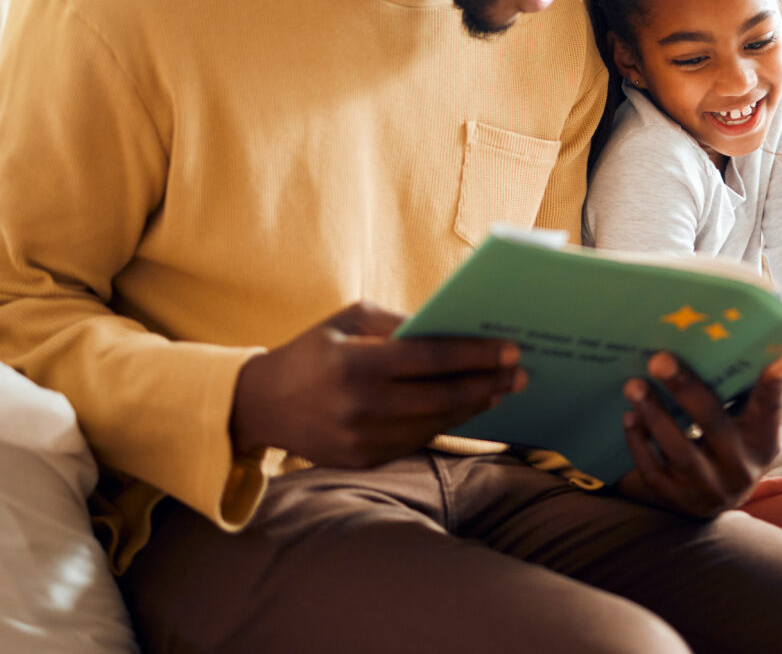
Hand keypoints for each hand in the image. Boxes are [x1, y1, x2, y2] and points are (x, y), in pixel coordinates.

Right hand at [228, 300, 525, 467]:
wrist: (261, 405)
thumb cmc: (313, 351)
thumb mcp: (347, 320)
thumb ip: (398, 324)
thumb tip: (453, 330)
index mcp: (355, 364)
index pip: (430, 359)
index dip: (474, 355)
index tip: (510, 349)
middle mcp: (359, 407)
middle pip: (441, 397)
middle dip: (486, 384)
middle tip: (520, 374)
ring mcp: (361, 440)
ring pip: (434, 424)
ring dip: (472, 407)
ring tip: (498, 390)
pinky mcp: (362, 462)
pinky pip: (416, 441)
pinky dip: (445, 424)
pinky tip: (466, 409)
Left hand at [614, 338, 781, 517]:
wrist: (713, 496)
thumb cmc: (748, 434)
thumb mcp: (778, 411)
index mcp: (767, 439)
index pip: (774, 409)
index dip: (775, 386)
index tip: (776, 357)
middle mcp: (742, 465)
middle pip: (714, 425)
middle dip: (687, 389)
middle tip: (659, 356)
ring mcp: (709, 485)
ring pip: (680, 451)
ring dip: (655, 415)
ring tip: (634, 383)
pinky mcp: (677, 498)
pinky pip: (655, 470)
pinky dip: (640, 442)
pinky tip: (628, 416)